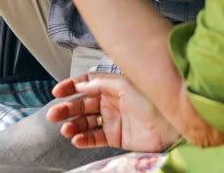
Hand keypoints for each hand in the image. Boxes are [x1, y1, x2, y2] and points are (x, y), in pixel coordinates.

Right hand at [48, 73, 179, 150]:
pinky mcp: (115, 137)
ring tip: (66, 129)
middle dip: (67, 108)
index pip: (86, 84)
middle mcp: (111, 101)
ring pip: (85, 122)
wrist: (170, 125)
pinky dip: (83, 139)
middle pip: (82, 104)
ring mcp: (112, 120)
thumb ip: (100, 84)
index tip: (58, 92)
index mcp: (112, 85)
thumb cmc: (153, 100)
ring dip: (73, 125)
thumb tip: (80, 85)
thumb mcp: (125, 85)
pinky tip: (77, 139)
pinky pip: (94, 138)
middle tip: (54, 114)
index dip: (71, 87)